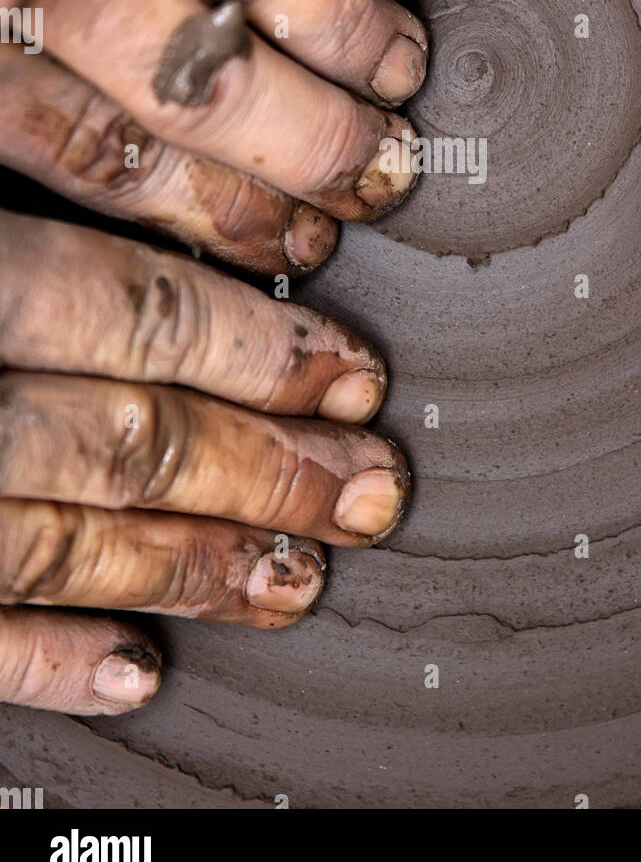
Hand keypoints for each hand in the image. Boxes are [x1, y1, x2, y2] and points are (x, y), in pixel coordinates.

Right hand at [0, 211, 408, 713]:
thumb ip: (54, 203)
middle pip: (133, 437)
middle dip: (270, 467)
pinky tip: (138, 669)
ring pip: (67, 544)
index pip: (140, 310)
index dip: (265, 347)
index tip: (356, 369)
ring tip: (294, 578)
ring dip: (194, 565)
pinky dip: (49, 659)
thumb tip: (167, 191)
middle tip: (370, 485)